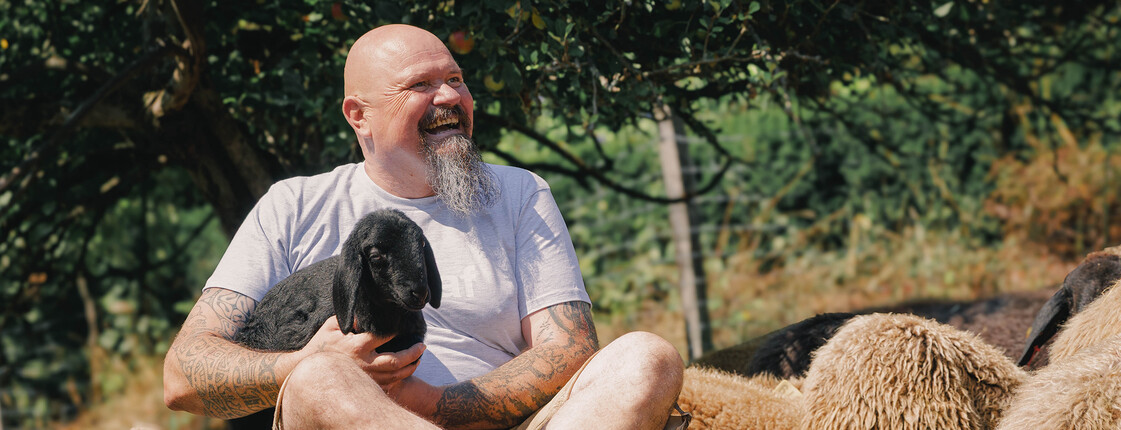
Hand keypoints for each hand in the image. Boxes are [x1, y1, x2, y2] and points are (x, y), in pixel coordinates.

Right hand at [300, 316, 424, 390]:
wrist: (307, 370)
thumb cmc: (320, 345)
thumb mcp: (332, 325)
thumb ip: (352, 318)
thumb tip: (367, 311)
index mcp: (356, 346)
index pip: (384, 336)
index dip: (396, 330)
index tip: (403, 325)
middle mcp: (364, 364)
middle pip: (395, 360)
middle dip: (413, 353)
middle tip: (423, 346)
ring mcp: (365, 378)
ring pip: (394, 375)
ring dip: (410, 367)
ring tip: (419, 358)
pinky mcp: (364, 386)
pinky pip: (388, 384)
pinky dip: (400, 378)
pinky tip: (406, 370)